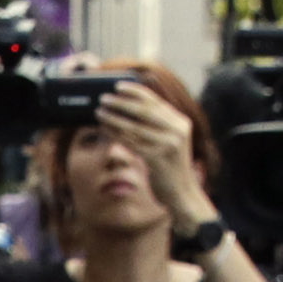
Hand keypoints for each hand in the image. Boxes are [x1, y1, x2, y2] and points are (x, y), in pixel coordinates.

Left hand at [98, 81, 207, 227]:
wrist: (183, 194)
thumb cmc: (172, 168)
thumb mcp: (171, 142)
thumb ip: (159, 125)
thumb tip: (130, 107)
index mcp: (181, 123)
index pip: (155, 101)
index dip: (135, 91)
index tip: (118, 86)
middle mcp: (177, 131)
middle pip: (144, 110)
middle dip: (121, 102)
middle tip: (103, 98)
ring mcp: (168, 145)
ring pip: (134, 126)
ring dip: (113, 117)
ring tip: (99, 112)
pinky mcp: (157, 159)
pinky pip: (131, 142)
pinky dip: (116, 133)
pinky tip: (105, 128)